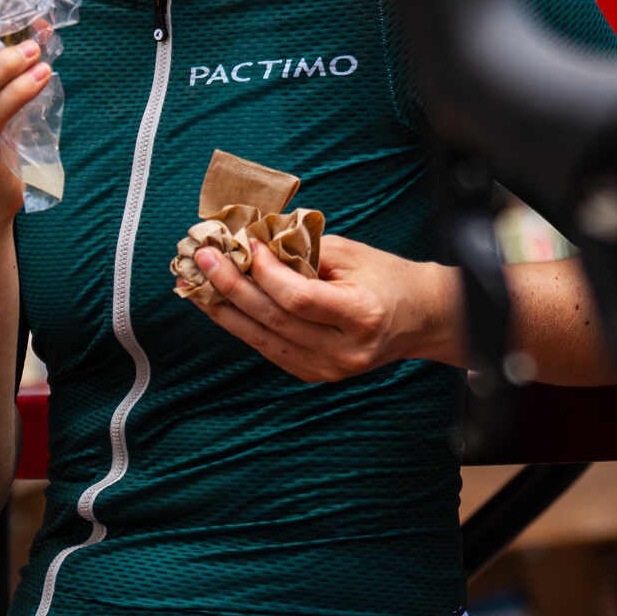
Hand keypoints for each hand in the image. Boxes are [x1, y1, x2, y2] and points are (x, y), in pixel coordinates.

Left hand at [189, 231, 457, 382]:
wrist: (419, 318)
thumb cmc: (388, 277)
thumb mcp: (353, 253)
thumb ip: (304, 250)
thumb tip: (253, 241)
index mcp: (362, 316)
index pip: (300, 298)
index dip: (267, 272)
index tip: (247, 243)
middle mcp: (344, 351)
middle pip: (274, 320)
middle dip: (232, 286)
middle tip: (204, 257)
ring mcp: (328, 369)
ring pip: (263, 339)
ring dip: (225, 309)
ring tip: (196, 282)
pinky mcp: (314, 374)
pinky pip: (268, 348)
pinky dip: (241, 325)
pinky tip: (219, 305)